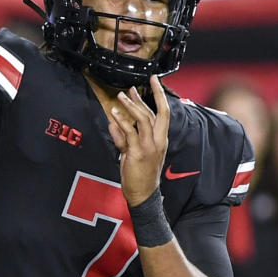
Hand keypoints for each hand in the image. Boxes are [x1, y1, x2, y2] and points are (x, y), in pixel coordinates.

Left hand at [105, 75, 169, 206]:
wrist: (143, 195)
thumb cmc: (140, 175)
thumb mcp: (132, 153)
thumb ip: (123, 138)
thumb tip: (113, 123)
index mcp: (160, 139)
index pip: (164, 113)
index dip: (160, 95)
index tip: (155, 81)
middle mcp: (158, 141)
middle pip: (157, 112)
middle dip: (149, 95)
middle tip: (135, 85)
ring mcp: (149, 146)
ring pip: (143, 119)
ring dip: (131, 105)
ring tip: (121, 96)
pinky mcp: (138, 152)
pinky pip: (130, 133)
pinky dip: (121, 121)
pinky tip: (113, 113)